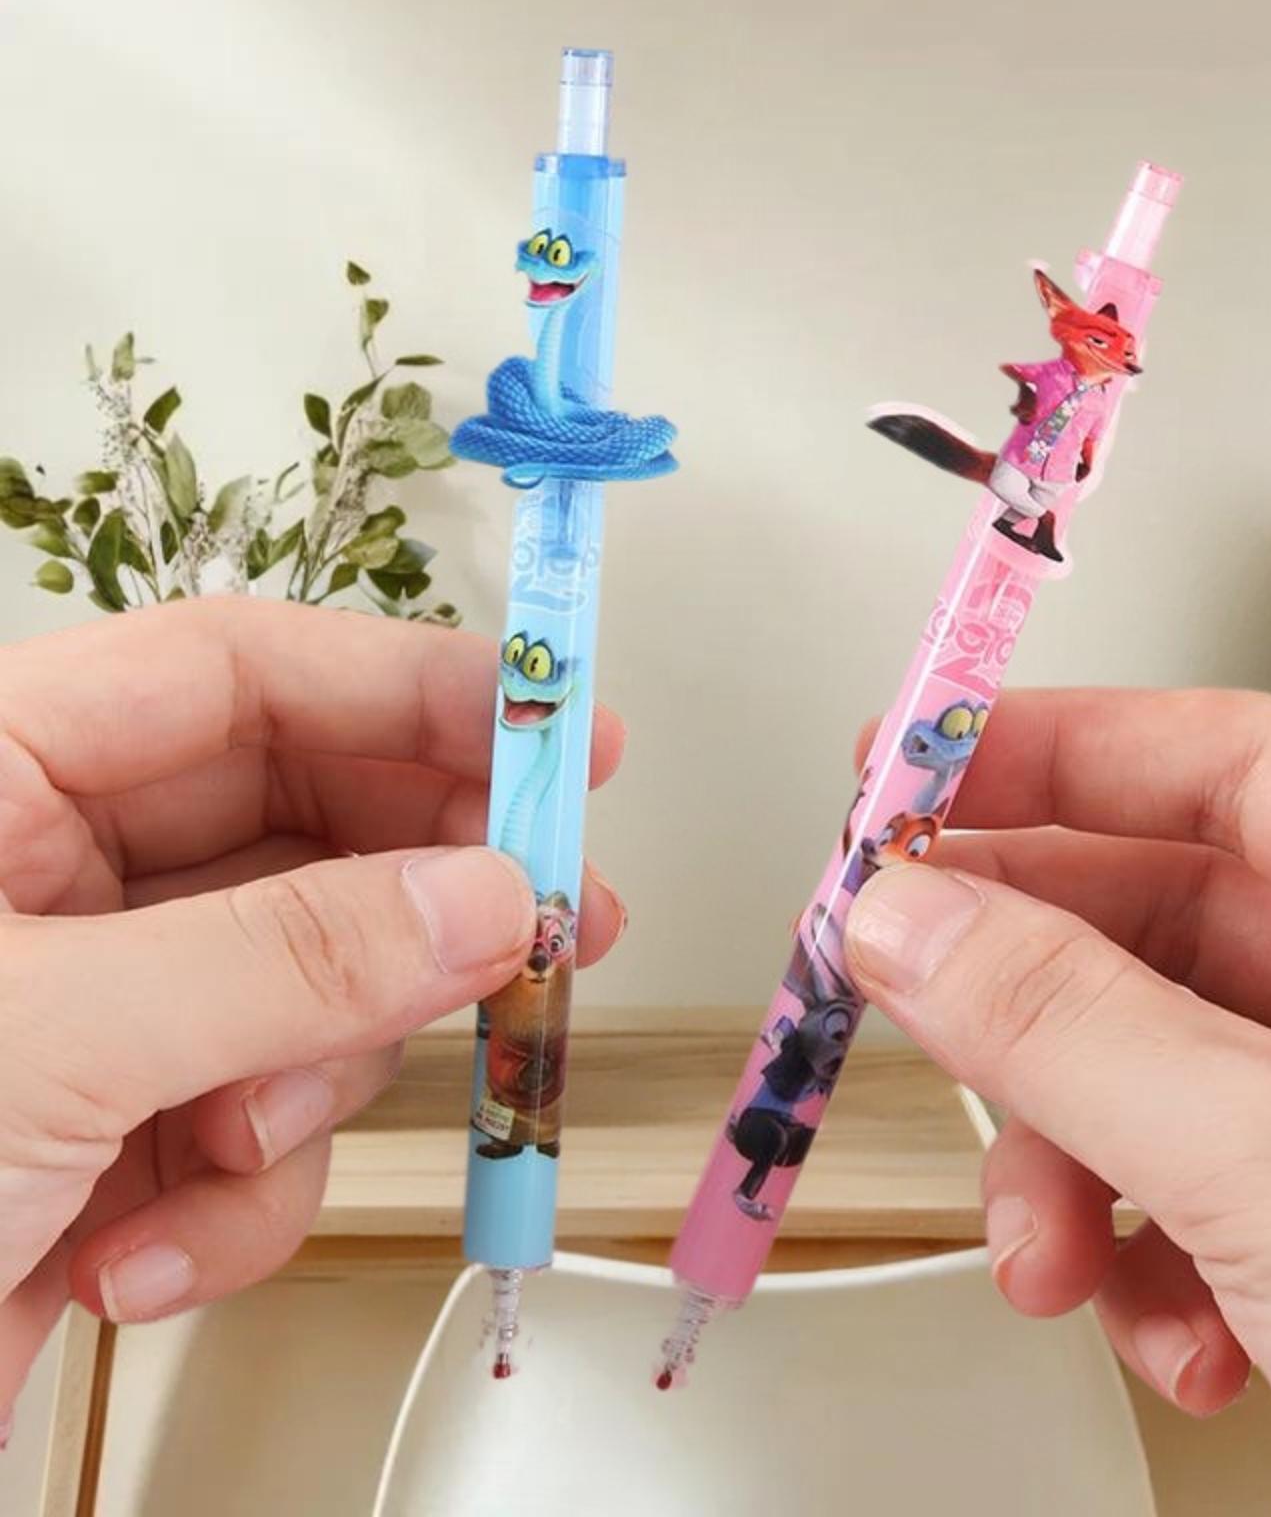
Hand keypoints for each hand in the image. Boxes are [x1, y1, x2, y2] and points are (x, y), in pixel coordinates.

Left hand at [0, 598, 625, 1423]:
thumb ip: (286, 956)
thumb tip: (486, 896)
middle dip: (421, 897)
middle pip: (307, 830)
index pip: (240, 675)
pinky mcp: (122, 1132)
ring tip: (230, 1152)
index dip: (410, 689)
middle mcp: (52, 879)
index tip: (557, 729)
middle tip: (557, 920)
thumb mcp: (46, 1043)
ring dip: (306, 1082)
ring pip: (309, 991)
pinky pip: (260, 1128)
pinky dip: (237, 1201)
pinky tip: (139, 1257)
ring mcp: (100, 1008)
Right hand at [843, 690, 1270, 1516]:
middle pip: (1172, 929)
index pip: (1237, 768)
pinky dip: (1142, 1261)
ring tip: (1052, 1256)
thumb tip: (912, 919)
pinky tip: (1169, 1339)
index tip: (921, 764)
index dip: (1063, 751)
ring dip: (1071, 1164)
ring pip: (1157, 1075)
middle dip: (1032, 997)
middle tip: (903, 977)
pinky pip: (1190, 1192)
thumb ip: (1074, 1028)